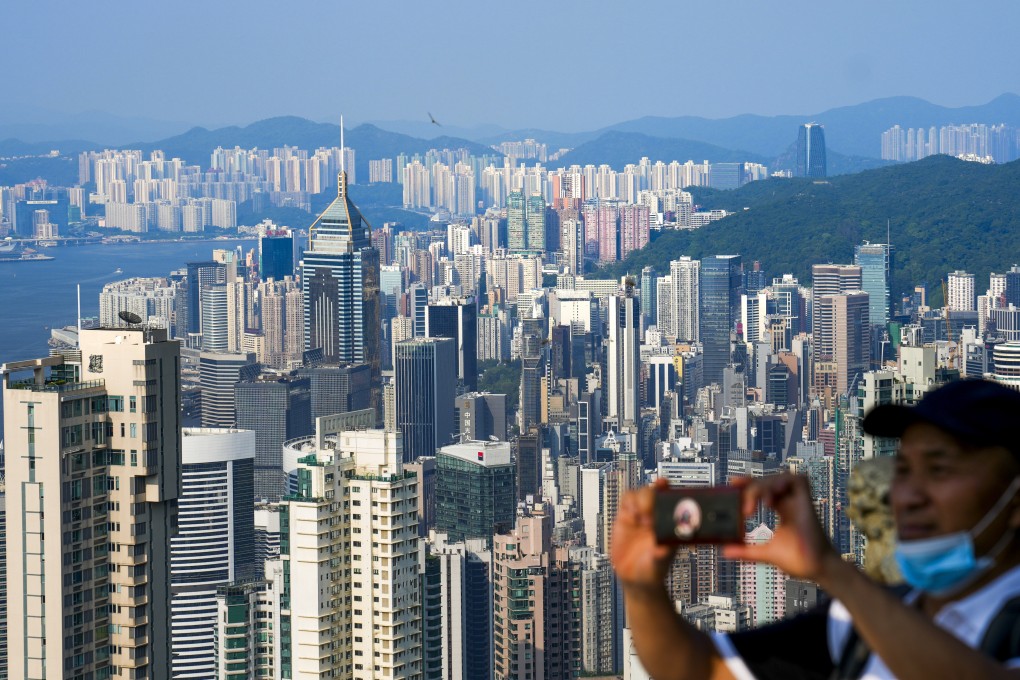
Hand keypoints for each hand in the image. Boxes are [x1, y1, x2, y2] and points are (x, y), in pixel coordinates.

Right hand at [611, 478, 676, 590]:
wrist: (636, 578)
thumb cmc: (653, 570)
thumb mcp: (659, 564)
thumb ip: (662, 555)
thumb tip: (666, 547)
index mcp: (669, 523)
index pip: (670, 499)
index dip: (668, 489)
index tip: (664, 487)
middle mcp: (656, 516)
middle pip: (654, 493)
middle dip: (651, 498)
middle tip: (648, 513)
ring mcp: (641, 515)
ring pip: (640, 494)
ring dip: (640, 500)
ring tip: (640, 518)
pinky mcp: (627, 517)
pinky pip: (627, 501)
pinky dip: (629, 503)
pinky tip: (631, 515)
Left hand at [722, 474, 842, 582]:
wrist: (818, 570)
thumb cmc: (800, 560)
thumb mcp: (766, 553)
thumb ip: (746, 551)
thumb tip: (725, 551)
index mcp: (783, 510)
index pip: (764, 488)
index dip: (749, 482)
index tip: (732, 483)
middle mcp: (790, 503)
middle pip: (768, 481)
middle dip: (752, 486)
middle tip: (745, 508)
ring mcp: (799, 502)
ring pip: (780, 477)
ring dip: (765, 485)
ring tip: (758, 505)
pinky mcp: (807, 503)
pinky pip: (798, 480)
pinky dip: (783, 481)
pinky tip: (772, 497)